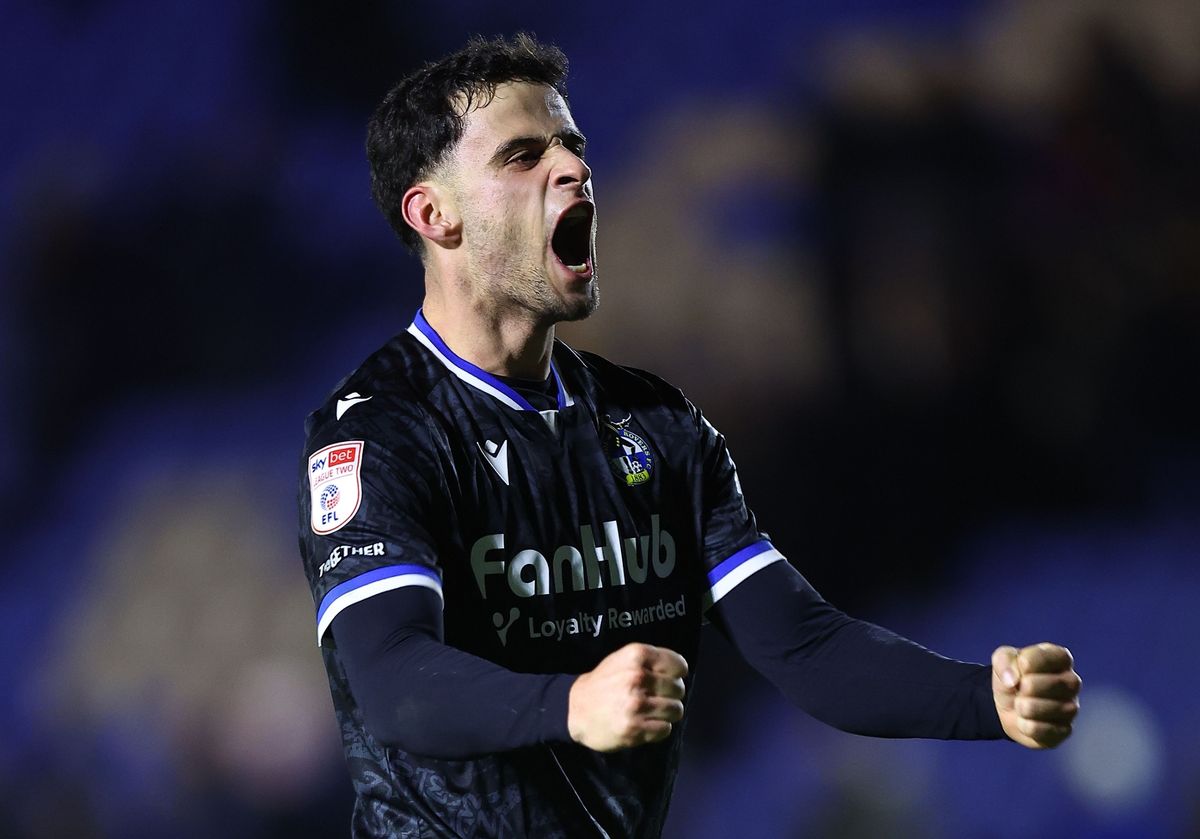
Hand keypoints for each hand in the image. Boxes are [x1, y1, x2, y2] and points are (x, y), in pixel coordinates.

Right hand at [568, 643, 687, 751]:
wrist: (575, 710)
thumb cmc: (603, 683)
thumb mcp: (622, 659)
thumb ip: (650, 661)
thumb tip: (681, 671)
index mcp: (636, 656)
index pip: (679, 665)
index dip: (677, 674)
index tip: (669, 679)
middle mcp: (637, 677)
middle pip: (678, 689)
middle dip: (672, 695)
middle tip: (657, 698)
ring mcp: (636, 705)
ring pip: (676, 710)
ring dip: (667, 713)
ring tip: (653, 712)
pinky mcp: (634, 729)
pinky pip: (665, 729)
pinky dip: (659, 728)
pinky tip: (646, 724)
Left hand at [992, 642, 1080, 748]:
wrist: (1007, 706)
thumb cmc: (1012, 676)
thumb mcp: (1002, 659)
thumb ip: (1004, 660)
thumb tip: (1012, 679)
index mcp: (1061, 658)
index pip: (1049, 657)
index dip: (1026, 663)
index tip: (1019, 666)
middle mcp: (1072, 682)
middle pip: (1053, 684)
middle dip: (1026, 688)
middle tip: (1018, 689)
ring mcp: (1071, 708)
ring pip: (1052, 709)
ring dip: (1025, 707)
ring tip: (1020, 705)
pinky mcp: (1065, 730)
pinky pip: (1046, 731)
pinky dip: (1027, 726)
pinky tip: (1024, 721)